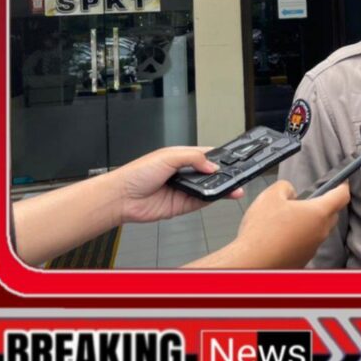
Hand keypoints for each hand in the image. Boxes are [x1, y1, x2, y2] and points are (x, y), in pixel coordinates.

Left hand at [110, 146, 243, 223]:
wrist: (122, 198)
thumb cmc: (136, 174)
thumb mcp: (168, 156)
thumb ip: (193, 158)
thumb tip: (211, 165)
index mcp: (180, 157)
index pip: (206, 155)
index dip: (219, 157)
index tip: (233, 160)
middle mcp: (183, 173)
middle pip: (210, 173)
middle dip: (223, 174)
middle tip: (238, 175)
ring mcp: (184, 190)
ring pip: (208, 188)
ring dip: (221, 187)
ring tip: (235, 186)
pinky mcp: (182, 205)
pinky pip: (202, 202)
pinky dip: (212, 199)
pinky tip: (221, 195)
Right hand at [187, 180, 350, 268]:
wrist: (252, 262)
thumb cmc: (262, 230)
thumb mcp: (271, 195)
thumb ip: (286, 187)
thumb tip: (291, 194)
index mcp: (319, 213)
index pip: (342, 196)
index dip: (342, 186)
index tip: (341, 181)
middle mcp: (321, 232)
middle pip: (331, 214)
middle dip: (322, 204)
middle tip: (304, 200)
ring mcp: (313, 248)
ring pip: (318, 230)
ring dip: (308, 222)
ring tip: (286, 219)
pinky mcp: (303, 260)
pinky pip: (307, 243)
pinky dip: (299, 237)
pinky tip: (281, 235)